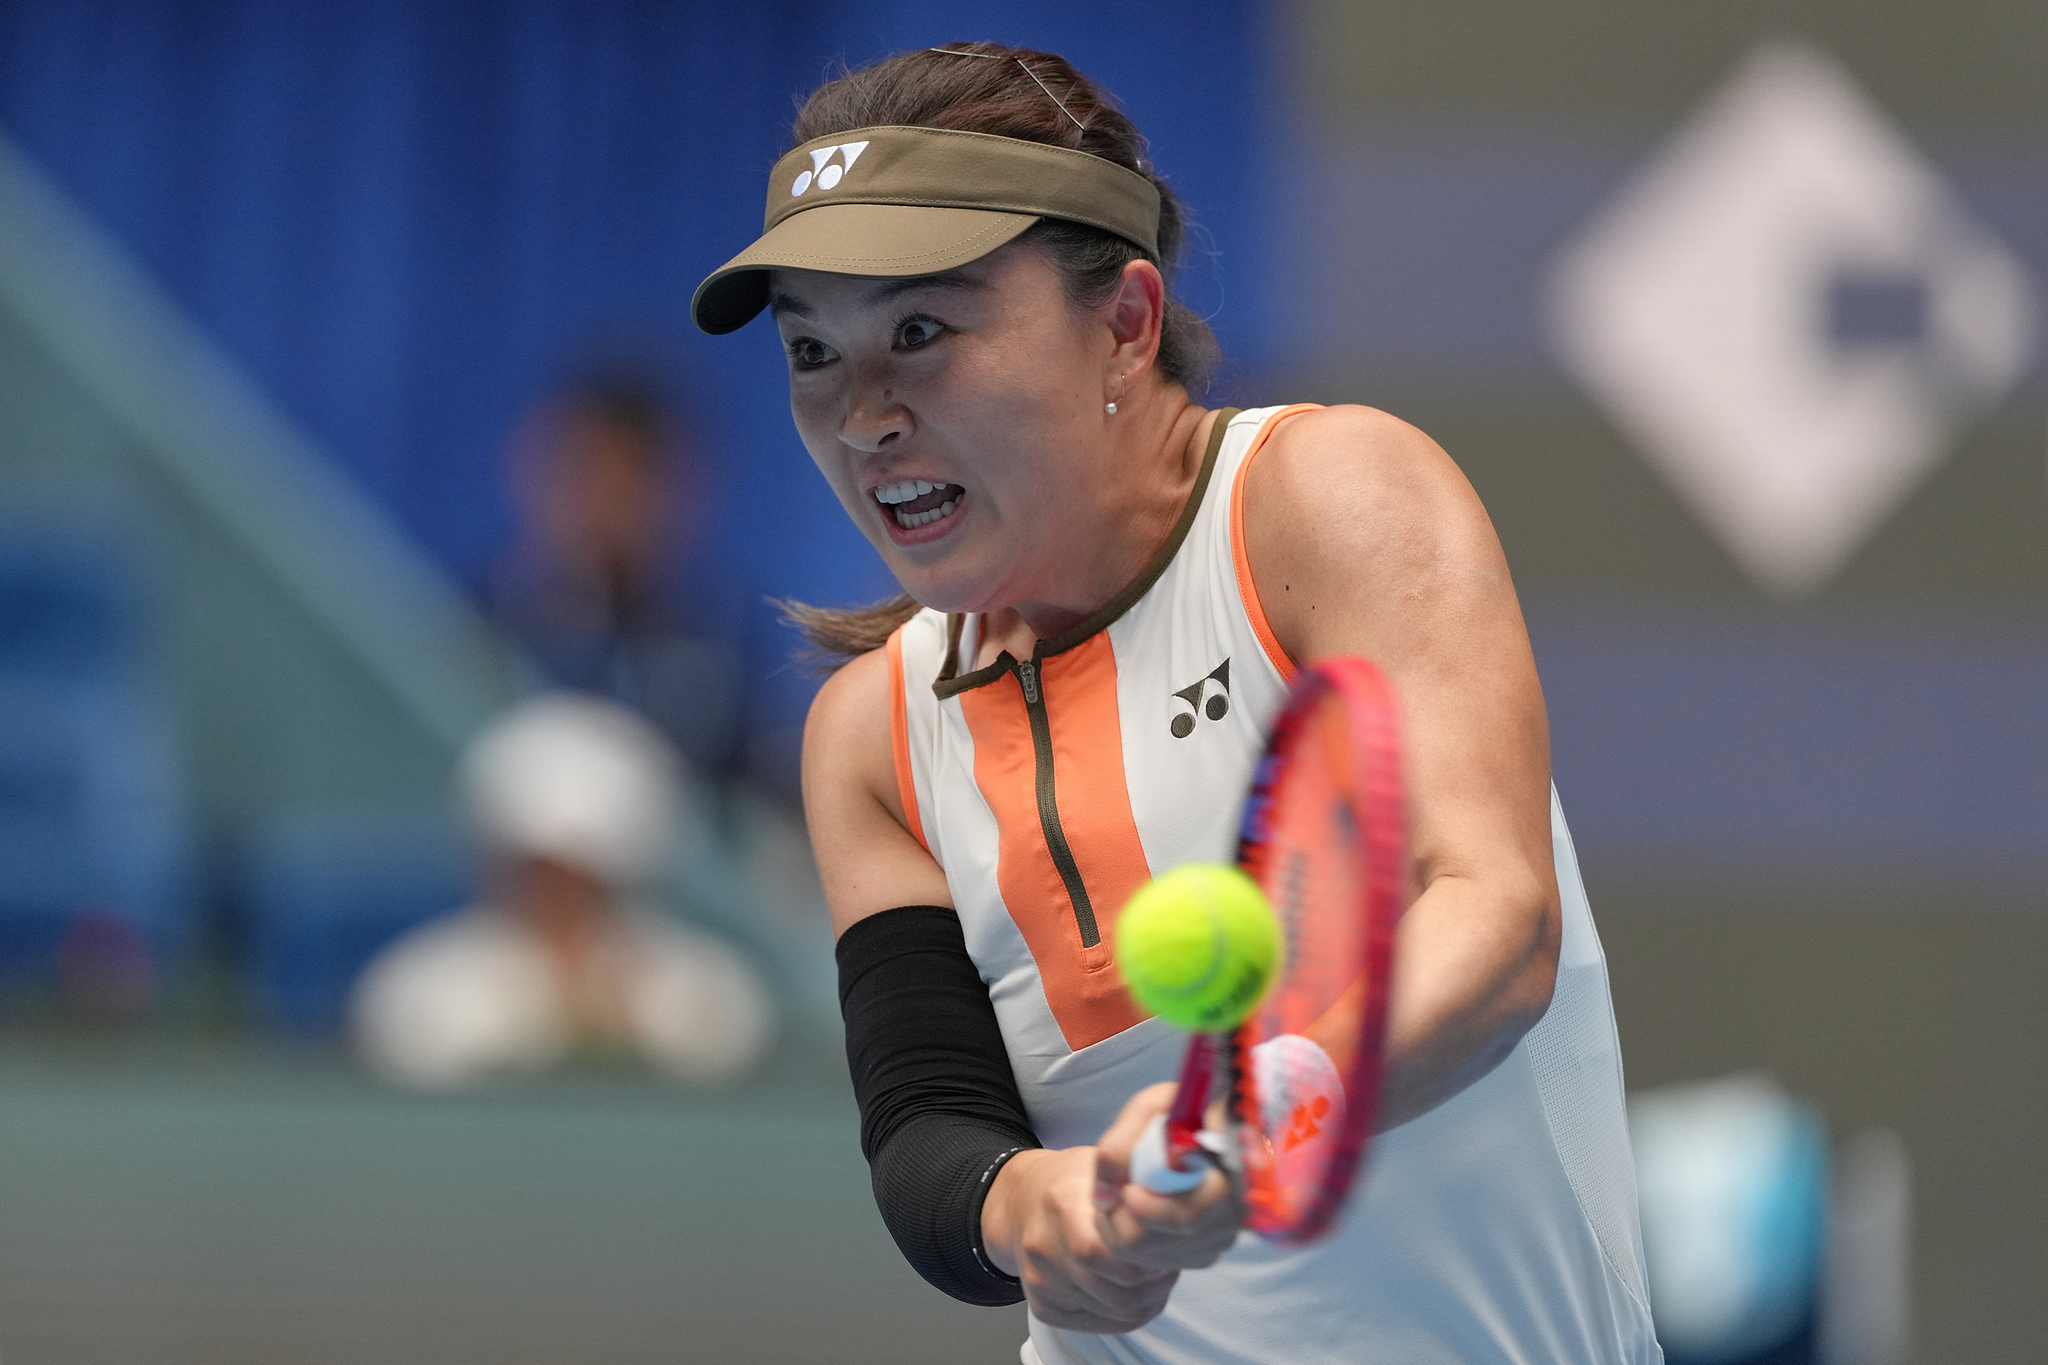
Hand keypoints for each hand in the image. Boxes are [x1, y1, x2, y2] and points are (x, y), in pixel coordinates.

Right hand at [982, 1084, 1244, 1332]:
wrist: (1021, 1201)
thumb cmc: (1072, 1181)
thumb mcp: (1103, 1165)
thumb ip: (1138, 1185)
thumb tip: (1186, 1206)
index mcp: (1061, 1204)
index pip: (1107, 1251)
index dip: (1149, 1256)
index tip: (1167, 1244)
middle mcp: (1043, 1246)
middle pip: (1115, 1288)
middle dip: (1154, 1281)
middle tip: (1167, 1264)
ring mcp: (1040, 1280)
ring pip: (1113, 1310)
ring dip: (1146, 1298)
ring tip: (1154, 1274)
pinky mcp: (1042, 1305)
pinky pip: (1098, 1323)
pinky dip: (1125, 1312)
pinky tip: (1132, 1289)